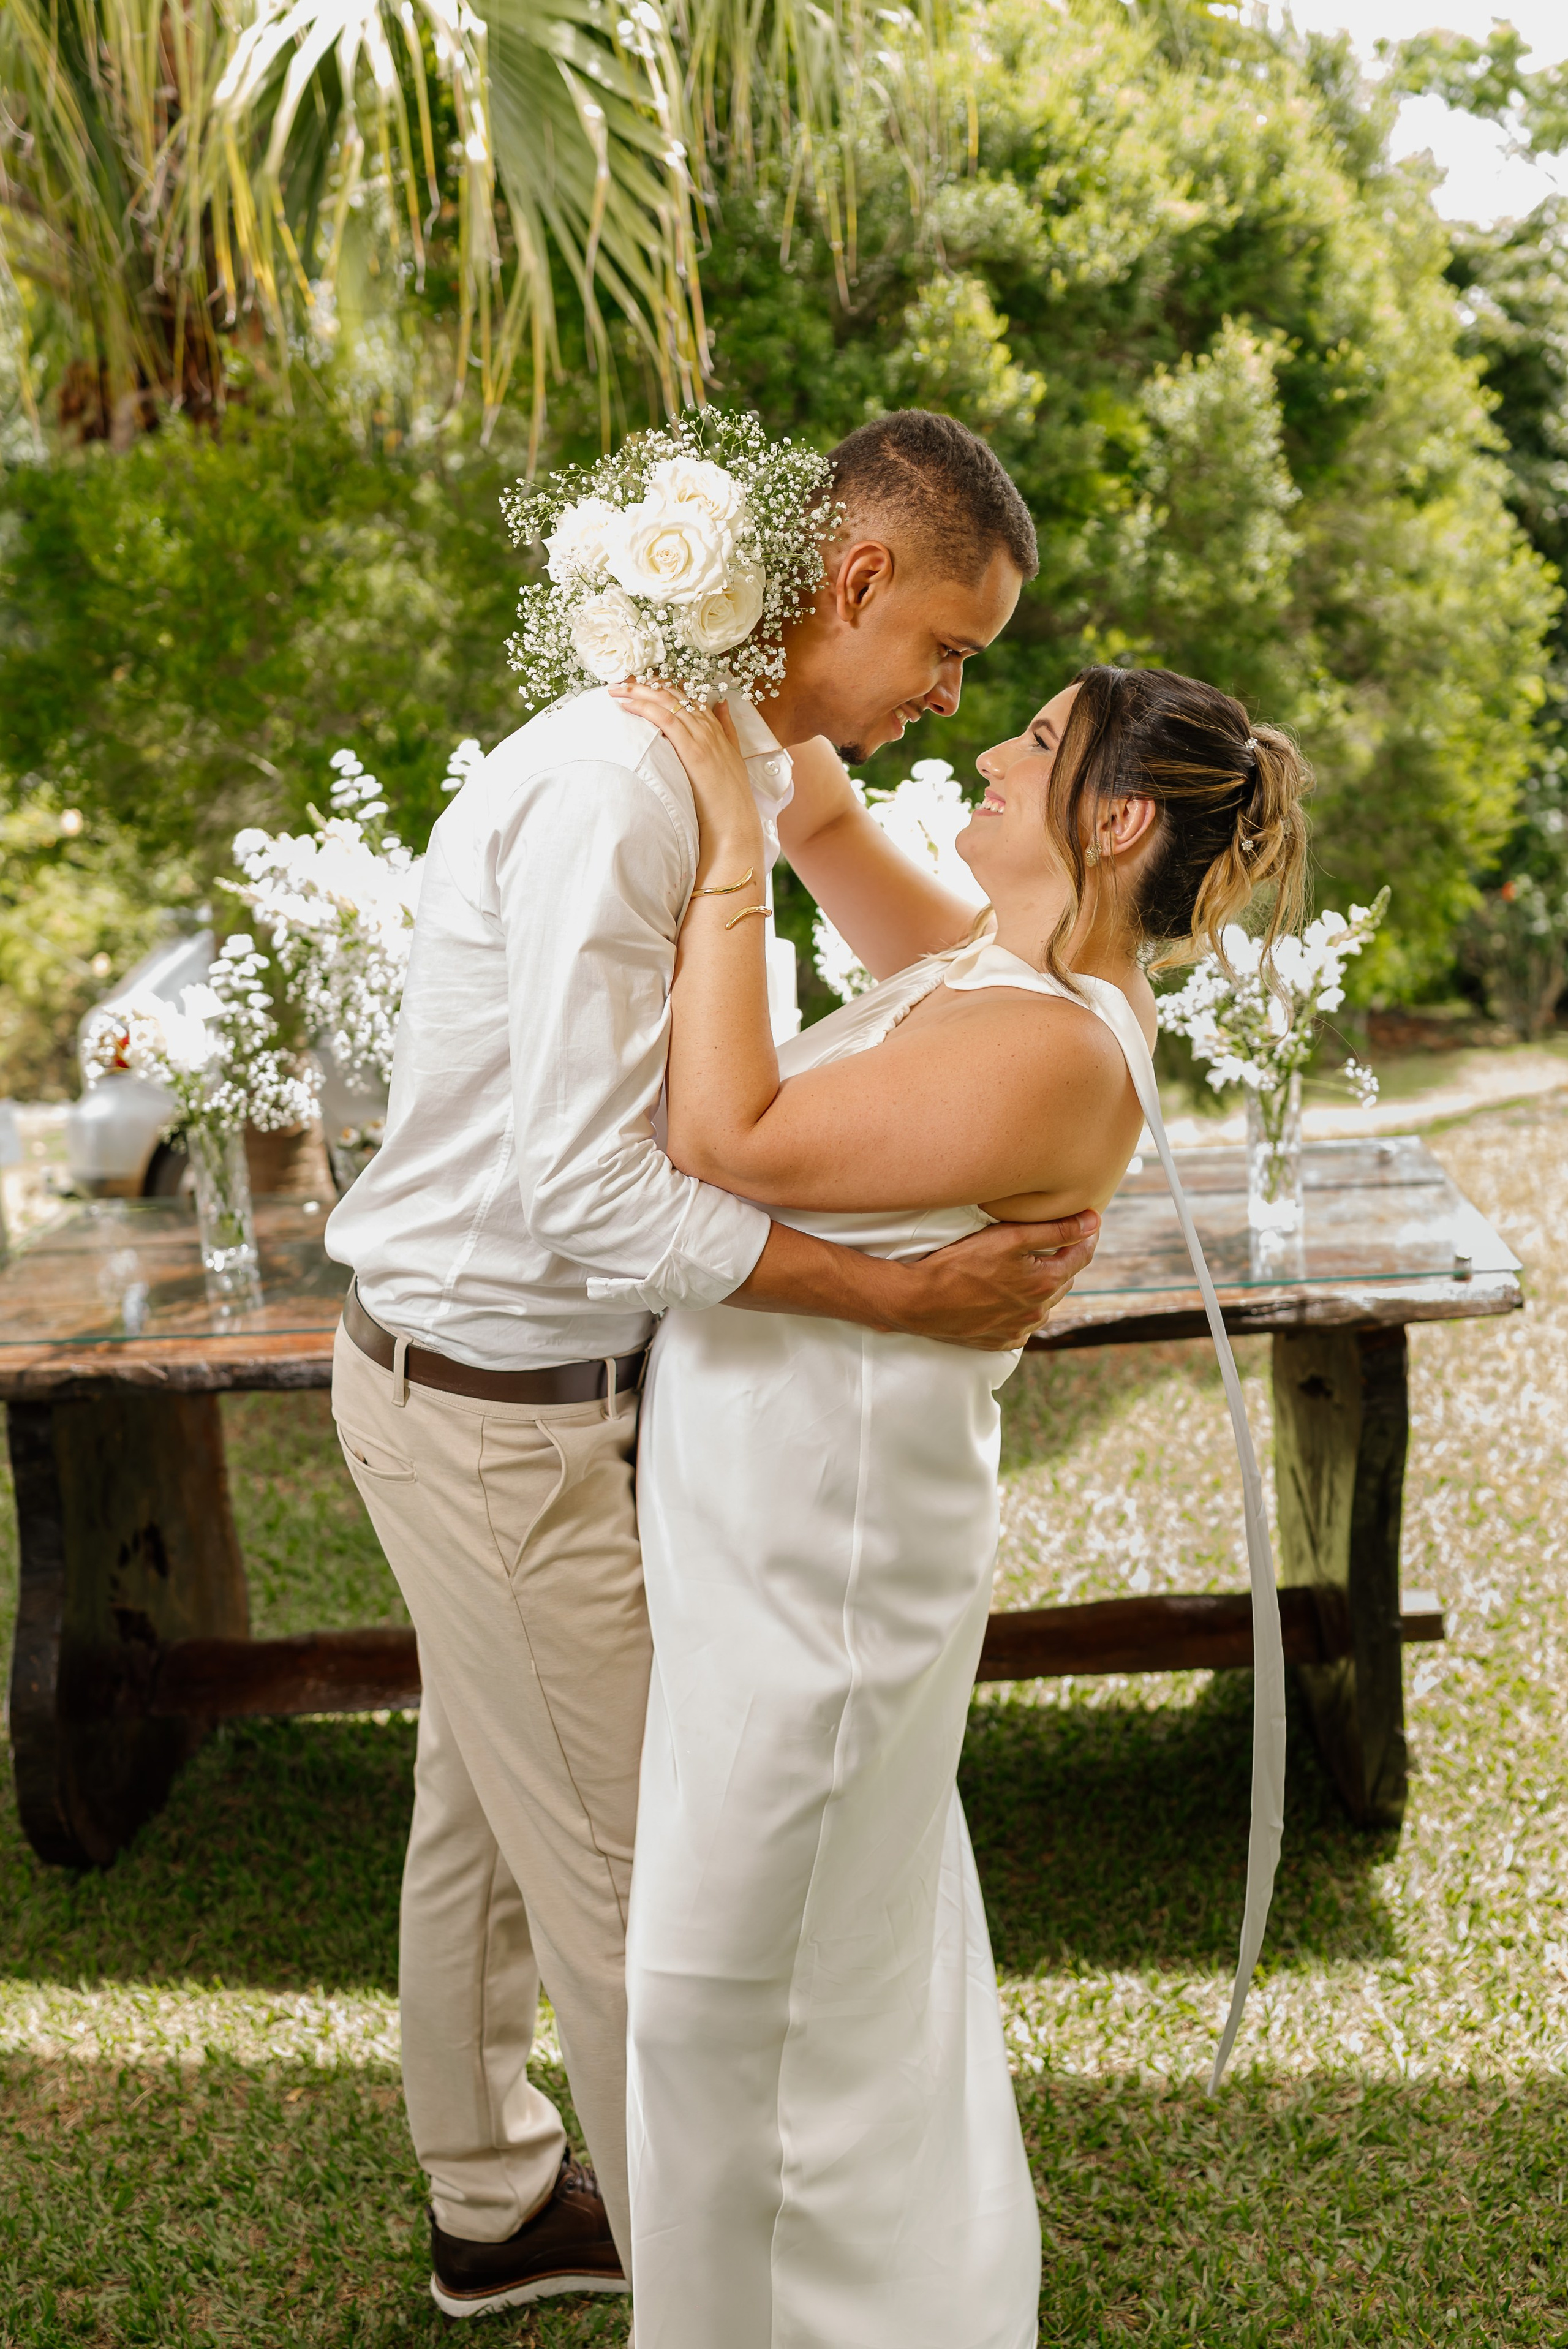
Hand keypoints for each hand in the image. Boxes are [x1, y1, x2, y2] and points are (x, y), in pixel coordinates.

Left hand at [610, 682, 762, 869]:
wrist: (734, 822)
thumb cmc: (728, 798)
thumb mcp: (732, 755)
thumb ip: (727, 728)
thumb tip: (722, 704)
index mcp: (716, 728)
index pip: (687, 695)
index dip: (662, 686)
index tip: (641, 683)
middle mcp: (709, 728)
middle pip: (674, 693)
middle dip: (645, 684)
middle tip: (621, 682)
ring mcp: (702, 737)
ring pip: (668, 701)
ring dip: (638, 691)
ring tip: (616, 688)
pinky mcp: (692, 750)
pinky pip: (666, 718)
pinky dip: (645, 708)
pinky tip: (627, 705)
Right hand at [885, 1212, 1099, 1350]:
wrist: (920, 1302)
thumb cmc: (960, 1264)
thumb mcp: (1009, 1237)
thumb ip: (1055, 1230)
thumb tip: (1094, 1220)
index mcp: (1046, 1284)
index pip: (1081, 1255)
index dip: (1086, 1234)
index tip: (1086, 1221)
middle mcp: (1039, 1312)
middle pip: (1064, 1278)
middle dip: (1063, 1258)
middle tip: (1055, 1239)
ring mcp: (1021, 1330)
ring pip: (1045, 1302)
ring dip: (1043, 1284)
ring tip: (1028, 1265)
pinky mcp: (1001, 1341)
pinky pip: (1024, 1322)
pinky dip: (1024, 1306)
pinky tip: (1008, 1293)